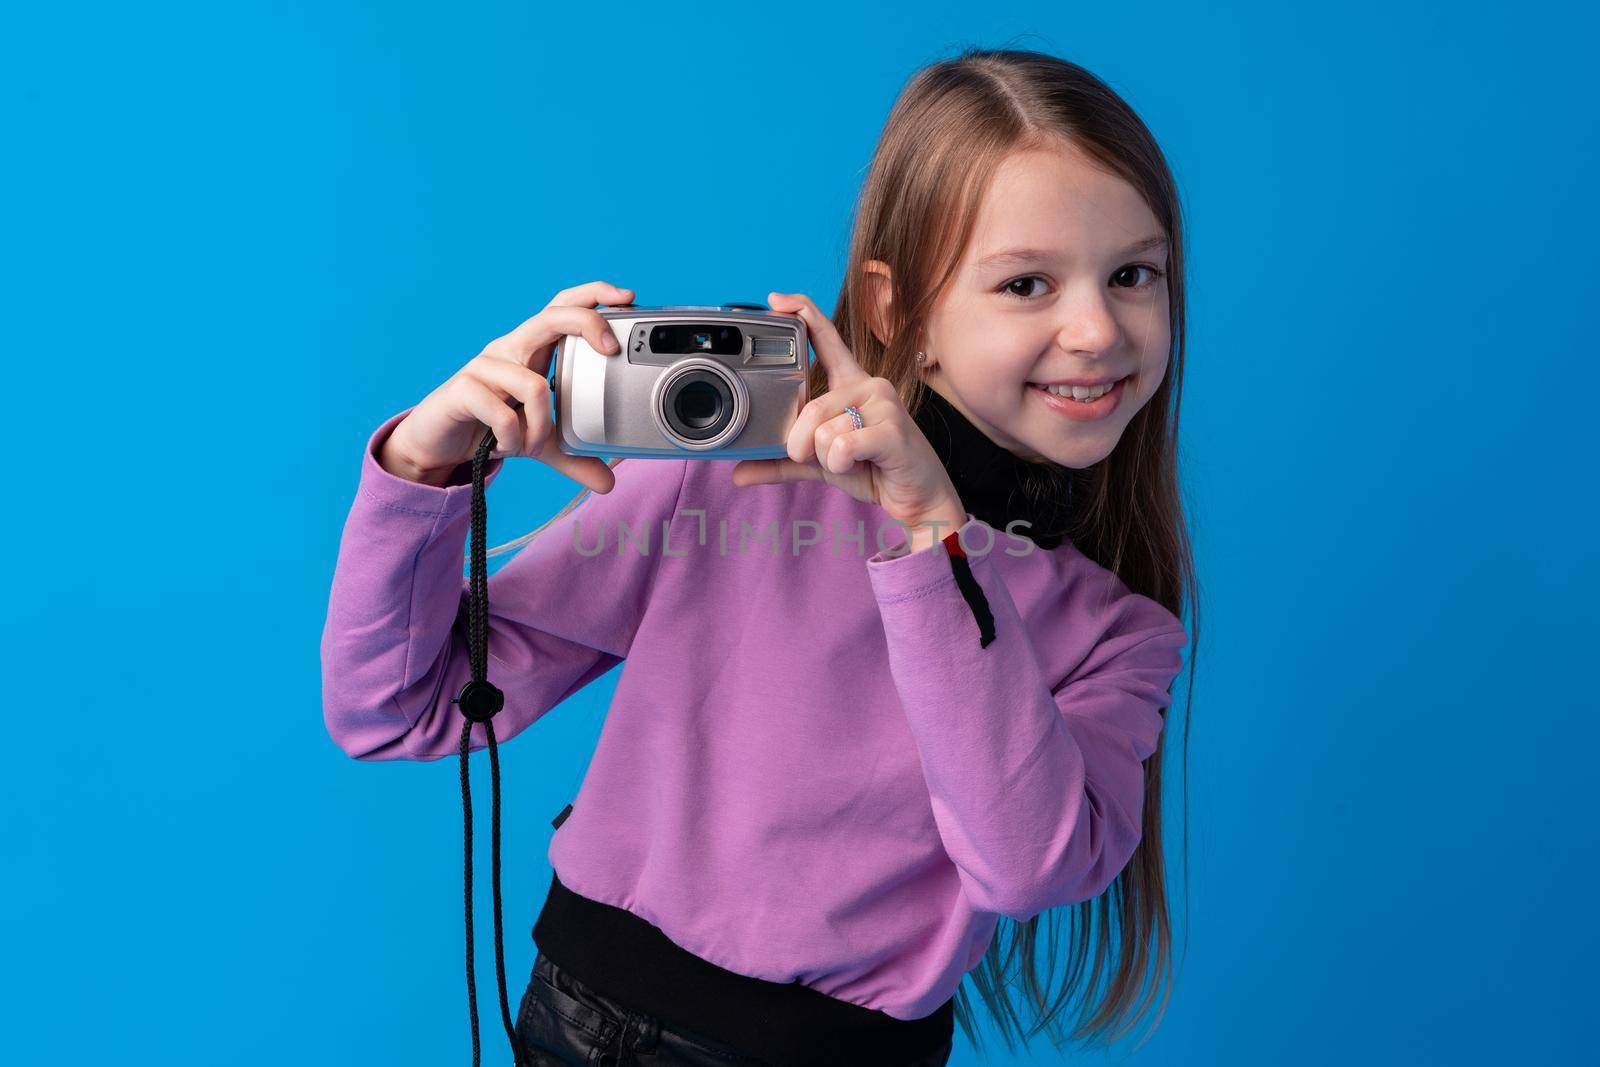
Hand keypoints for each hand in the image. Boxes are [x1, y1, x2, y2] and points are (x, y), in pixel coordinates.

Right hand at [379, 280, 632, 493]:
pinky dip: (512, 438)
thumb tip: (608, 483)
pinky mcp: (464, 389)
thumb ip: (573, 457)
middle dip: (587, 324)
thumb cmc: (488, 426)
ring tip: (529, 446)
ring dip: (541, 428)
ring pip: (534, 386)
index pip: (561, 308)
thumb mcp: (539, 442)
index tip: (628, 298)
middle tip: (610, 350)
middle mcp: (510, 349)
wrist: (435, 443)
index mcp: (531, 350)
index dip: (593, 296)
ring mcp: (485, 365)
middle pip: (552, 316)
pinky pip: (504, 415)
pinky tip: (504, 447)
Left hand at [731, 291, 967, 551]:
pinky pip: (842, 446)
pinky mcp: (893, 431)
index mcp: (850, 384)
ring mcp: (883, 405)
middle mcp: (867, 385)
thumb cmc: (873, 468)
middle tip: (821, 457)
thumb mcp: (820, 462)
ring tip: (853, 461)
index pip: (825, 337)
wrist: (918, 497)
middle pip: (810, 407)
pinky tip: (863, 466)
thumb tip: (739, 473)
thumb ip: (781, 462)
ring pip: (824, 431)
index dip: (802, 313)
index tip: (775, 301)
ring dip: (828, 459)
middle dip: (801, 444)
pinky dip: (842, 465)